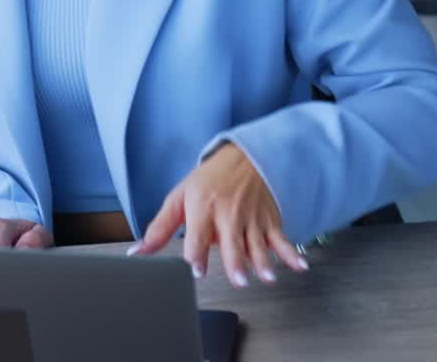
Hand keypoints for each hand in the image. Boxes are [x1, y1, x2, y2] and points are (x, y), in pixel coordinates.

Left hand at [131, 143, 307, 285]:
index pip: (198, 235)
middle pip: (232, 242)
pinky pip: (281, 240)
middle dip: (236, 260)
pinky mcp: (269, 221)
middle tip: (239, 279)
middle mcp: (228, 213)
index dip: (197, 253)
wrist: (242, 157)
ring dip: (263, 260)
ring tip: (266, 276)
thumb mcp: (179, 198)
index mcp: (202, 208)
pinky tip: (299, 267)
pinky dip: (291, 254)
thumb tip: (137, 253)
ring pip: (257, 244)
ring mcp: (251, 218)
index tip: (197, 270)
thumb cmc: (207, 182)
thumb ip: (160, 229)